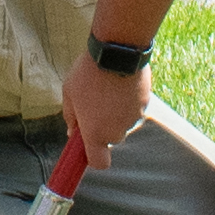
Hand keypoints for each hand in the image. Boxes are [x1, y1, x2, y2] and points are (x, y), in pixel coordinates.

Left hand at [54, 55, 150, 169]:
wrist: (117, 52)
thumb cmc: (88, 73)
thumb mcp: (69, 93)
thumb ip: (70, 116)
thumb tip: (72, 131)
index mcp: (96, 133)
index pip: (99, 163)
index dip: (93, 159)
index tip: (86, 147)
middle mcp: (117, 131)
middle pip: (111, 139)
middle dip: (103, 127)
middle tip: (94, 105)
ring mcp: (133, 118)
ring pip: (123, 122)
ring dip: (116, 113)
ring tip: (107, 88)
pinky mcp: (145, 104)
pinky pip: (134, 108)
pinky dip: (128, 101)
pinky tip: (120, 82)